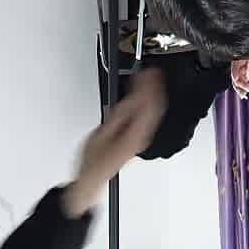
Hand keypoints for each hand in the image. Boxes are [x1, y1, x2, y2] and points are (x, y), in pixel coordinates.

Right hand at [63, 69, 165, 217]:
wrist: (94, 176)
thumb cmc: (95, 159)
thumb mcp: (103, 133)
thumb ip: (118, 116)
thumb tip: (129, 101)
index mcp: (136, 134)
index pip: (148, 106)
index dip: (150, 88)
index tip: (148, 73)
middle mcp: (142, 136)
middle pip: (154, 108)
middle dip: (153, 88)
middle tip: (151, 72)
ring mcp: (141, 138)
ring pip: (152, 112)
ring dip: (151, 95)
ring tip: (149, 79)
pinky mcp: (138, 138)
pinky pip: (147, 118)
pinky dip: (146, 105)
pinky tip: (142, 97)